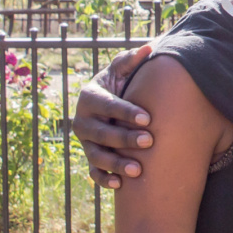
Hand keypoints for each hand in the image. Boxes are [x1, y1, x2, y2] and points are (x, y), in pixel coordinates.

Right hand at [73, 44, 153, 188]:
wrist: (110, 102)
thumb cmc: (121, 83)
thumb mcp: (123, 70)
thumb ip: (132, 60)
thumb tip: (150, 47)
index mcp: (89, 97)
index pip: (107, 105)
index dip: (126, 112)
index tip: (148, 118)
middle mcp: (82, 121)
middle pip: (101, 132)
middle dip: (124, 138)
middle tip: (149, 141)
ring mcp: (85, 142)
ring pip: (96, 155)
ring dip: (115, 163)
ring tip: (138, 170)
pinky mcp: (89, 158)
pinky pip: (92, 172)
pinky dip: (103, 179)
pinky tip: (119, 184)